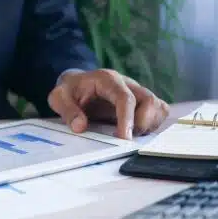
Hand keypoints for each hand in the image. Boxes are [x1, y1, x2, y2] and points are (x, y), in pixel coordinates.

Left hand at [47, 69, 169, 139]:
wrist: (76, 84)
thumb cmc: (69, 91)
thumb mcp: (58, 98)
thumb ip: (68, 111)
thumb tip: (80, 127)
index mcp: (107, 80)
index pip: (125, 98)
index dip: (127, 119)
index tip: (124, 138)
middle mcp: (127, 83)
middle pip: (149, 101)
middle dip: (141, 123)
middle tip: (123, 138)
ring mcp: (137, 92)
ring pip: (158, 106)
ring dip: (149, 125)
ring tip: (130, 135)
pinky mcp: (142, 102)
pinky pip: (159, 111)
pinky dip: (153, 124)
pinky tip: (136, 132)